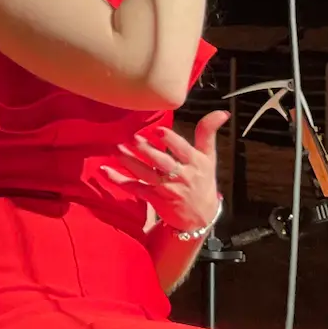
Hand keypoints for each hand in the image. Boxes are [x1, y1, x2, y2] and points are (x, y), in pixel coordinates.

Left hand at [103, 110, 227, 233]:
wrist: (200, 216)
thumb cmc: (203, 181)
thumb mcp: (209, 157)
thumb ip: (208, 133)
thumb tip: (222, 112)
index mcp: (195, 163)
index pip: (183, 150)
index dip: (170, 140)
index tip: (157, 130)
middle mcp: (181, 175)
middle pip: (161, 161)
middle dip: (146, 150)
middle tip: (130, 137)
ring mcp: (166, 188)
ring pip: (146, 173)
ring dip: (130, 161)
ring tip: (117, 149)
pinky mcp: (154, 198)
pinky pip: (134, 187)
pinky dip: (119, 180)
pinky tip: (105, 171)